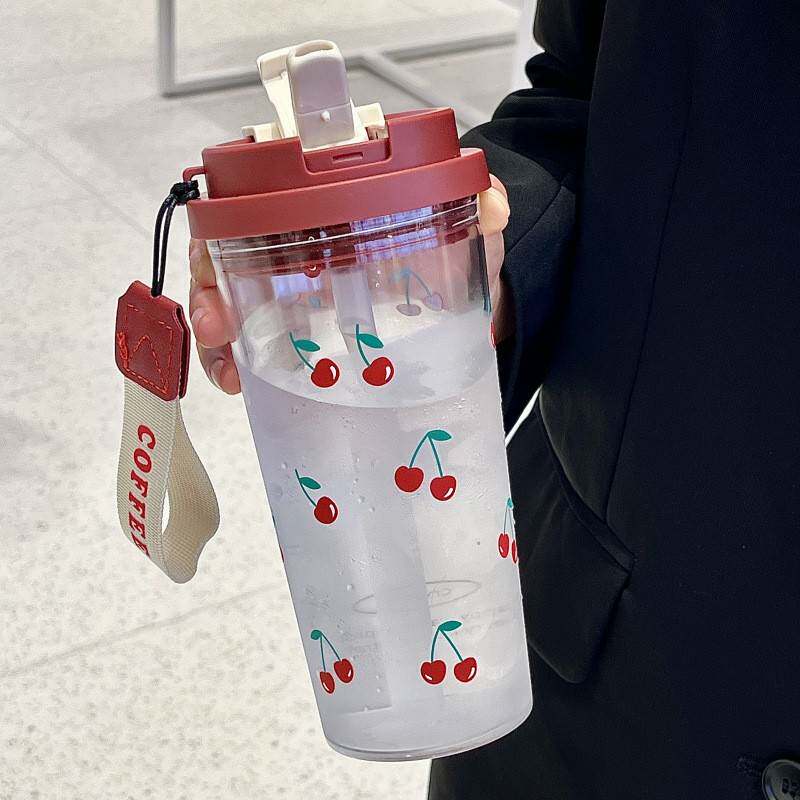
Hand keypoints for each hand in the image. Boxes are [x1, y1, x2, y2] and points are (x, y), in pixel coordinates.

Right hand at [188, 176, 509, 394]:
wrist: (466, 295)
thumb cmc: (454, 250)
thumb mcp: (468, 229)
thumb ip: (479, 212)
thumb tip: (492, 205)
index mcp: (329, 200)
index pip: (258, 191)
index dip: (228, 218)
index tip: (222, 252)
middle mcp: (300, 237)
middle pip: (227, 249)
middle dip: (209, 288)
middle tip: (219, 328)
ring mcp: (295, 283)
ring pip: (231, 296)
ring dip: (217, 335)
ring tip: (229, 372)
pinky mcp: (300, 325)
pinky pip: (254, 337)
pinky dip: (240, 360)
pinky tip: (244, 383)